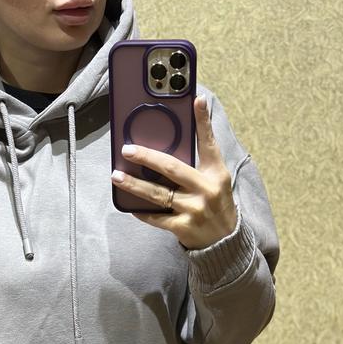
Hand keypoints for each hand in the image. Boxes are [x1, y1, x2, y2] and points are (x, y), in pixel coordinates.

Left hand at [111, 95, 237, 250]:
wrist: (226, 243)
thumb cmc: (216, 206)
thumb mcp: (216, 182)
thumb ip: (199, 165)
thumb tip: (171, 147)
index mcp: (216, 174)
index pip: (209, 143)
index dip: (203, 122)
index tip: (196, 100)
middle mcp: (205, 190)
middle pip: (172, 168)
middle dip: (147, 157)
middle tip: (127, 150)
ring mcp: (194, 209)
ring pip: (158, 194)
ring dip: (134, 184)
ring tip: (117, 176)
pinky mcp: (183, 227)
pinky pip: (156, 218)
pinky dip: (142, 212)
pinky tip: (129, 206)